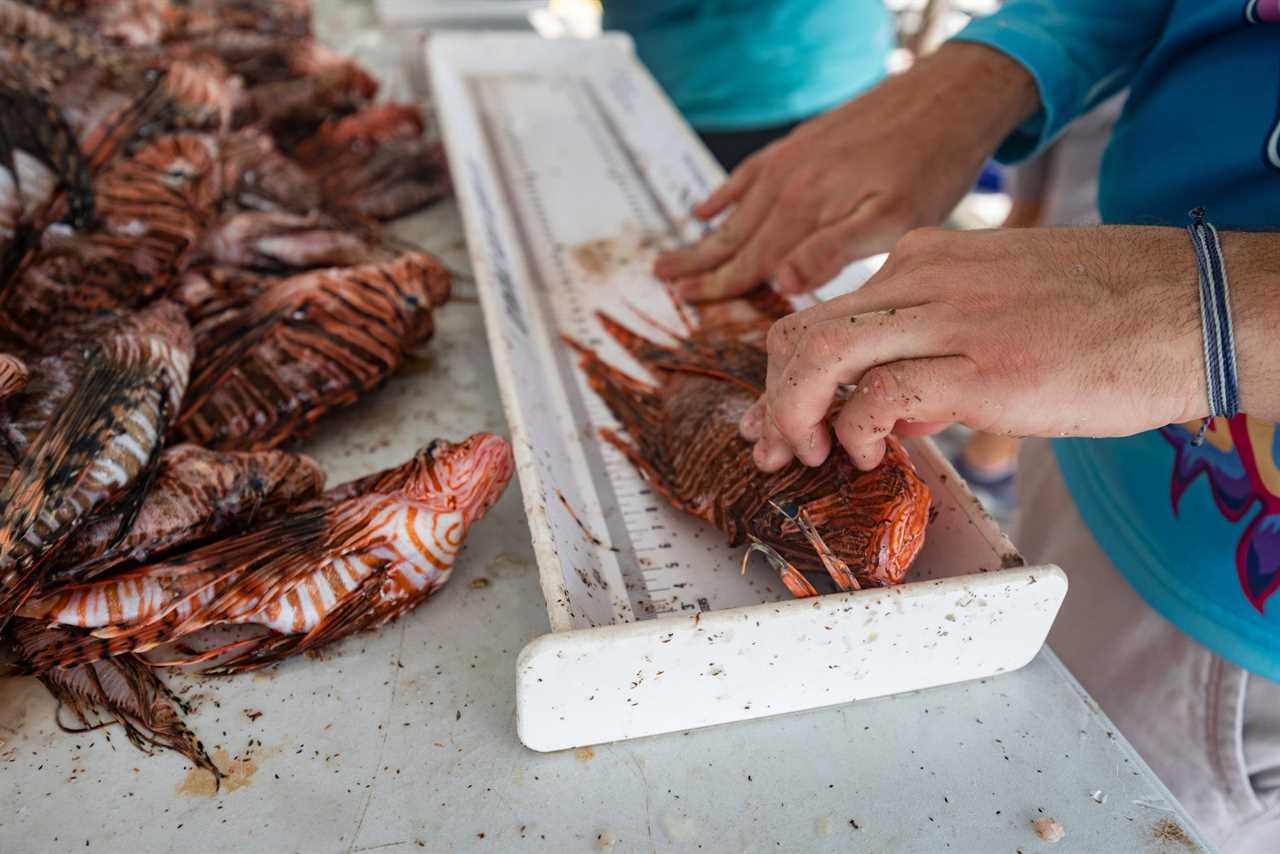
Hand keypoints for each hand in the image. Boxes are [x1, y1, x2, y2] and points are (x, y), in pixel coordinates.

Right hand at [653, 42, 1038, 301]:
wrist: (947, 95)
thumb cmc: (930, 165)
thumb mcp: (896, 220)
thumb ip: (835, 252)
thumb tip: (780, 282)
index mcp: (805, 212)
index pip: (752, 263)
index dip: (718, 287)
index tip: (685, 303)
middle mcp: (788, 185)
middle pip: (735, 237)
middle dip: (698, 263)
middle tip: (661, 281)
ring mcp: (791, 161)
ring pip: (737, 209)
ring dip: (705, 235)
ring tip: (672, 254)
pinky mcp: (802, 142)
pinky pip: (750, 173)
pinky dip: (725, 193)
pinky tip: (706, 206)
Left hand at [739, 226, 1209, 470]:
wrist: (1191, 308)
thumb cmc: (1103, 315)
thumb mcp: (994, 311)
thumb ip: (931, 351)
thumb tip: (888, 412)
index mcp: (924, 260)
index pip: (821, 311)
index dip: (785, 373)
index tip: (776, 417)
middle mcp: (924, 277)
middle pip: (804, 332)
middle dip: (774, 397)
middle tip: (773, 446)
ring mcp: (953, 317)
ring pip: (824, 354)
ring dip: (795, 413)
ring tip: (806, 456)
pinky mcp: (985, 365)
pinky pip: (880, 396)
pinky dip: (855, 432)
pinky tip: (870, 455)